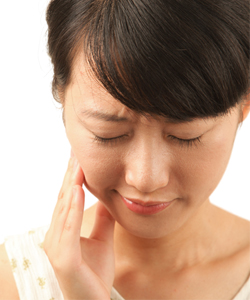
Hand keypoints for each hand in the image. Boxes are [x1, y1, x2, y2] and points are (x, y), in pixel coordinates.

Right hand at [43, 154, 115, 299]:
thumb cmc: (95, 272)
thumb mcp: (102, 238)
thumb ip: (103, 218)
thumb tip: (107, 197)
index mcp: (65, 230)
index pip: (68, 198)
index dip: (73, 177)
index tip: (78, 157)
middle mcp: (56, 235)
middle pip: (64, 199)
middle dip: (70, 175)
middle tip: (75, 152)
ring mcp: (57, 247)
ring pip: (64, 209)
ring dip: (70, 185)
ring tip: (77, 165)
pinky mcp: (64, 258)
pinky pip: (68, 229)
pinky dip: (71, 208)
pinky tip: (76, 190)